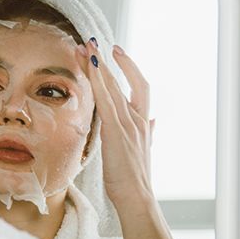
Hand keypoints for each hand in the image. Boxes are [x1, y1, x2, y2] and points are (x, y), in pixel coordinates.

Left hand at [77, 42, 157, 208]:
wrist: (137, 197)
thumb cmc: (135, 179)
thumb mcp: (144, 151)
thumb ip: (149, 133)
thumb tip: (154, 121)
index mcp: (143, 123)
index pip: (139, 87)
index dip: (128, 67)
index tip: (116, 52)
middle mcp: (137, 119)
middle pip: (120, 81)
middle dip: (104, 60)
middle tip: (90, 42)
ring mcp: (128, 124)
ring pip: (111, 86)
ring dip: (97, 64)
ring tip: (85, 47)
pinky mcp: (116, 130)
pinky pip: (105, 100)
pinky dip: (98, 81)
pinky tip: (91, 67)